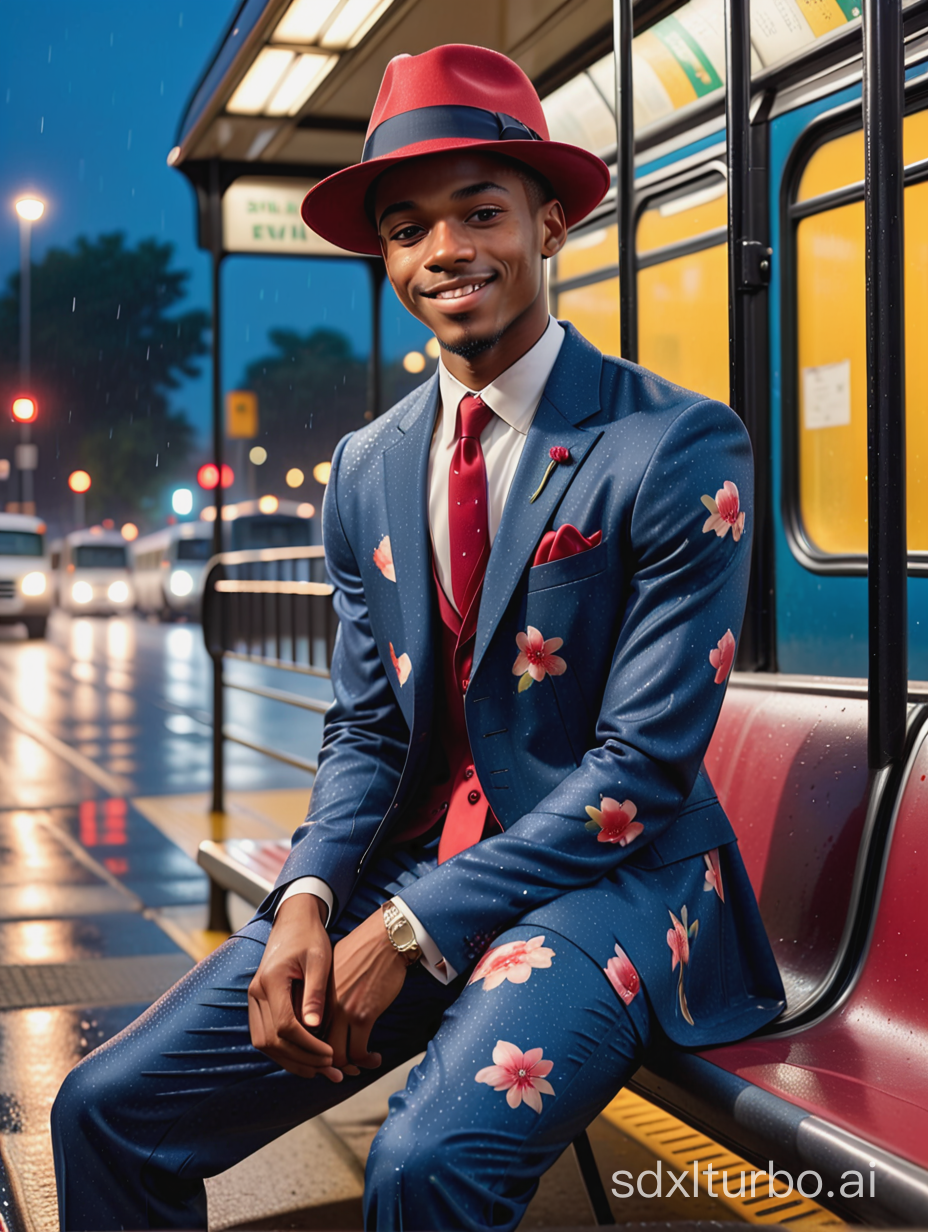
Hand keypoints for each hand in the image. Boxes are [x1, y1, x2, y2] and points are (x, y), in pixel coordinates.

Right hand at [248, 893, 342, 1080]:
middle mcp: (256, 993)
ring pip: (264, 1043)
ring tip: (319, 1070)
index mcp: (271, 981)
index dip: (308, 1045)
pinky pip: (265, 1035)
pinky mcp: (258, 1002)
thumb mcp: (319, 959)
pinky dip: (283, 1051)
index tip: (331, 1054)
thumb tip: (314, 1026)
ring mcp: (254, 998)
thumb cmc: (310, 937)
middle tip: (329, 1069)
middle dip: (301, 1059)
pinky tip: (305, 1057)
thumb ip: (315, 993)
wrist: (293, 921)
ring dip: (290, 1060)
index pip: (285, 1026)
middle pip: (271, 1041)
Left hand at [324, 907, 408, 1075]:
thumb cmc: (361, 950)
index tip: (326, 1055)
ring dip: (349, 1068)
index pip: (304, 1032)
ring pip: (337, 1056)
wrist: (384, 939)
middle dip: (327, 1065)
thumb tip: (322, 1012)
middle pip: (316, 1048)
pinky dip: (366, 1061)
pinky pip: (359, 1051)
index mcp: (313, 994)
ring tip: (360, 1066)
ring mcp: (343, 1012)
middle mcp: (324, 1006)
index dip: (313, 1049)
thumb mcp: (332, 967)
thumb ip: (323, 991)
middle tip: (341, 1070)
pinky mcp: (363, 1016)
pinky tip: (374, 1058)